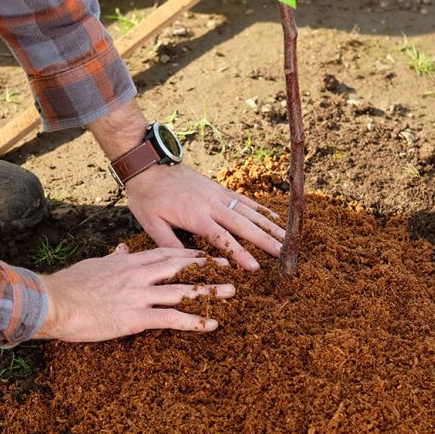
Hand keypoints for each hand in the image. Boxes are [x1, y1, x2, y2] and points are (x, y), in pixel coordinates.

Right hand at [34, 244, 232, 341]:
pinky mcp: (136, 317)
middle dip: (206, 266)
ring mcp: (139, 295)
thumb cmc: (69, 285)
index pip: (165, 253)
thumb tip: (119, 249)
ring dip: (209, 291)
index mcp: (128, 261)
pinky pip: (171, 319)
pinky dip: (194, 321)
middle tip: (228, 266)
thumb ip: (112, 258)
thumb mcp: (95, 265)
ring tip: (230, 292)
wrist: (54, 301)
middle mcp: (138, 275)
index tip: (205, 253)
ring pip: (182, 290)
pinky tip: (211, 324)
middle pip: (180, 267)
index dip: (188, 254)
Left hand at [124, 164, 284, 270]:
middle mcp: (212, 204)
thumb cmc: (147, 198)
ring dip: (269, 225)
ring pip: (249, 211)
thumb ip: (170, 244)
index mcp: (196, 215)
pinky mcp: (219, 188)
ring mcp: (218, 194)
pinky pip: (245, 200)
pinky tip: (275, 219)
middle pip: (244, 224)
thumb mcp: (151, 224)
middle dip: (265, 240)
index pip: (222, 238)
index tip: (256, 267)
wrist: (148, 166)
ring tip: (287, 238)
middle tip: (283, 253)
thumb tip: (188, 264)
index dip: (240, 253)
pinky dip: (261, 210)